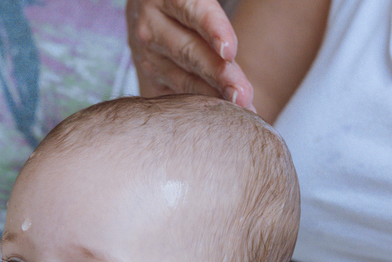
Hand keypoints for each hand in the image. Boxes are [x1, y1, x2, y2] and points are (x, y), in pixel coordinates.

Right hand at [126, 0, 254, 109]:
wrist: (147, 8)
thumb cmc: (185, 0)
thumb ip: (209, 7)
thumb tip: (232, 34)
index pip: (193, 11)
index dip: (213, 29)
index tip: (230, 50)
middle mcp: (151, 28)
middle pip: (190, 52)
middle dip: (219, 75)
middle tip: (243, 94)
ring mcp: (148, 57)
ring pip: (184, 79)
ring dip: (213, 97)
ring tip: (242, 108)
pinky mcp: (149, 78)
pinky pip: (174, 97)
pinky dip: (199, 108)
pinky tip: (221, 120)